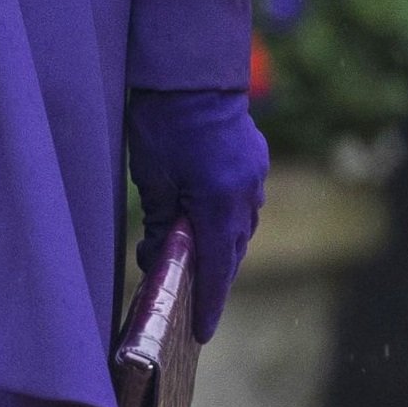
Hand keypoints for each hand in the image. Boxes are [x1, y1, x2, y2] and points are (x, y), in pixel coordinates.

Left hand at [126, 84, 267, 339]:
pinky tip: (204, 222)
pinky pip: (243, 203)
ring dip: (219, 247)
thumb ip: (161, 220)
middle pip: (231, 251)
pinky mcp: (254, 161)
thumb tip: (158, 254)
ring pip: (239, 228)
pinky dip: (224, 220)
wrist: (192, 73)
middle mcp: (246, 195)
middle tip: (191, 302)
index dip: (208, 303)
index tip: (202, 333)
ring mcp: (255, 177)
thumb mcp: (152, 177)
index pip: (216, 268)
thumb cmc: (162, 122)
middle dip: (212, 277)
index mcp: (219, 203)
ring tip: (193, 263)